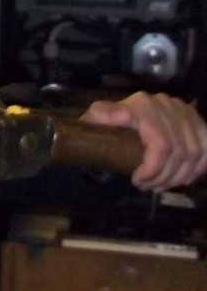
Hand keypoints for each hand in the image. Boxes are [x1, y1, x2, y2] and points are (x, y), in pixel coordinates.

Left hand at [82, 92, 206, 191]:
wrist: (114, 120)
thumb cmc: (103, 125)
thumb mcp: (95, 119)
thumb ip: (103, 114)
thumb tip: (124, 114)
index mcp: (143, 104)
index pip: (162, 145)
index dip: (153, 169)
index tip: (137, 181)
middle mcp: (167, 104)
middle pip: (180, 152)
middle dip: (164, 176)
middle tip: (149, 186)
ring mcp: (184, 111)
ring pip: (195, 153)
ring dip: (180, 175)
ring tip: (161, 184)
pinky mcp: (196, 121)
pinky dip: (198, 167)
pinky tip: (184, 178)